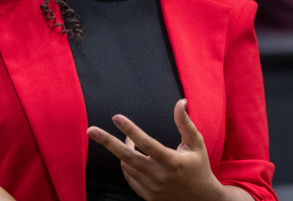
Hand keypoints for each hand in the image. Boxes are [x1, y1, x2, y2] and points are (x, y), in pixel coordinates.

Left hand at [86, 99, 225, 200]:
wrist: (201, 199)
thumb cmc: (198, 166)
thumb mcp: (196, 143)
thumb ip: (185, 123)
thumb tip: (180, 102)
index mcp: (172, 161)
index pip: (146, 143)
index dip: (130, 129)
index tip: (116, 117)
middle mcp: (159, 176)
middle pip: (127, 157)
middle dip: (107, 142)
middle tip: (91, 130)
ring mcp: (152, 188)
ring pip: (126, 166)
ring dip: (122, 150)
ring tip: (126, 139)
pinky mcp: (148, 196)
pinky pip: (129, 178)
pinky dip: (126, 165)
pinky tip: (129, 156)